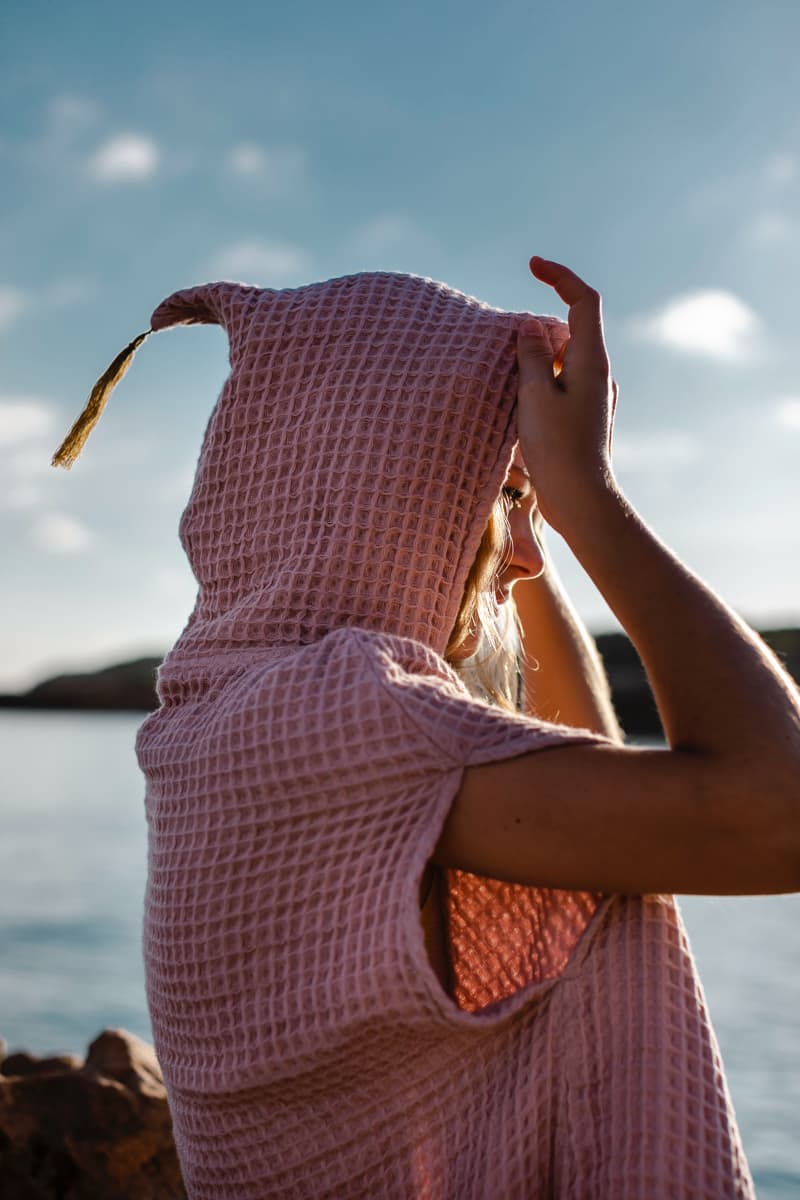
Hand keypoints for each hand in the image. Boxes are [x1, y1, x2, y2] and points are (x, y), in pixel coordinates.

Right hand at [516, 257, 618, 533]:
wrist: (582, 501)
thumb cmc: (558, 449)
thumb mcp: (536, 396)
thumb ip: (532, 356)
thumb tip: (530, 328)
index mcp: (592, 361)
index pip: (583, 300)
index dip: (559, 275)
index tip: (532, 265)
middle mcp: (599, 374)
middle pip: (573, 329)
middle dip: (540, 325)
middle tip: (508, 343)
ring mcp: (595, 397)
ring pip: (566, 359)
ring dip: (539, 356)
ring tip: (511, 375)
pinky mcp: (586, 418)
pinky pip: (562, 383)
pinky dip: (542, 378)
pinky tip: (522, 401)